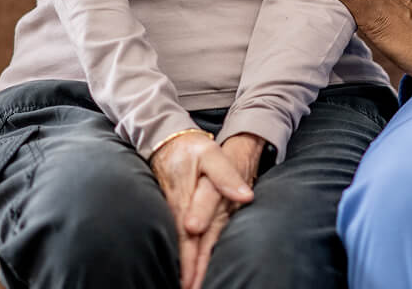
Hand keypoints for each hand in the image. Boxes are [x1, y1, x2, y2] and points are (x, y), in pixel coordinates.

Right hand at [149, 132, 253, 288]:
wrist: (166, 138)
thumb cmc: (190, 148)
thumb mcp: (211, 154)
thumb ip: (226, 176)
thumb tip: (246, 196)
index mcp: (186, 198)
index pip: (190, 235)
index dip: (191, 259)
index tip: (192, 279)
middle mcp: (177, 208)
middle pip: (182, 245)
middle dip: (186, 271)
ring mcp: (173, 209)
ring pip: (177, 242)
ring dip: (182, 265)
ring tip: (186, 286)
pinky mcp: (173, 208)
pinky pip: (175, 235)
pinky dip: (180, 252)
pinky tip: (184, 266)